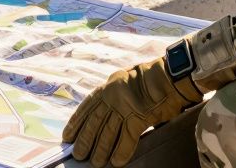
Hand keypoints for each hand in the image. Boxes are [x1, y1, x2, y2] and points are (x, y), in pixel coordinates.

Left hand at [62, 54, 200, 167]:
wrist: (168, 76)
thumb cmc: (149, 77)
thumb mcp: (123, 80)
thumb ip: (113, 93)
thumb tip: (105, 109)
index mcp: (107, 87)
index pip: (86, 108)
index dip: (76, 123)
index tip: (67, 136)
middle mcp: (112, 97)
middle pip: (94, 123)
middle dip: (85, 140)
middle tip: (78, 155)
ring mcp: (125, 107)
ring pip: (108, 133)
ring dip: (101, 150)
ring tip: (96, 162)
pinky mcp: (139, 117)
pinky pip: (128, 138)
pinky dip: (121, 151)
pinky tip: (116, 162)